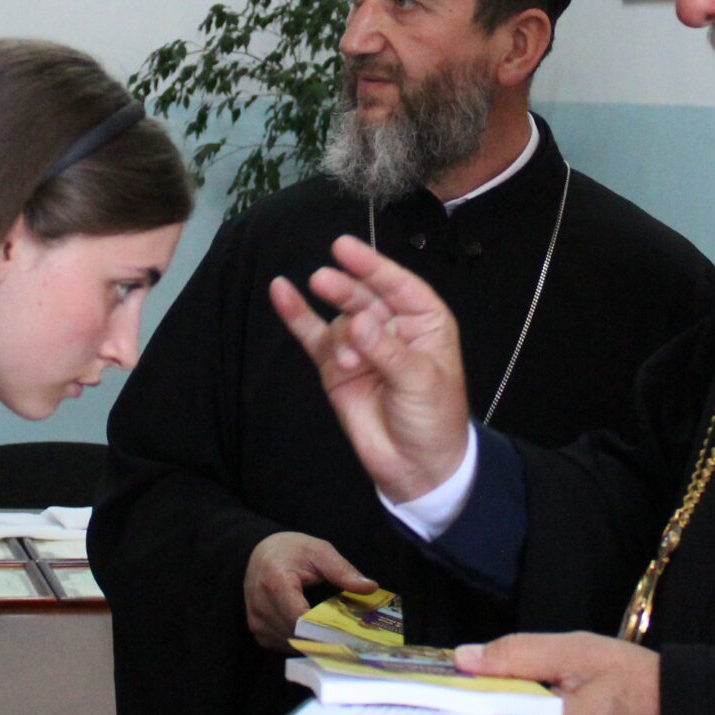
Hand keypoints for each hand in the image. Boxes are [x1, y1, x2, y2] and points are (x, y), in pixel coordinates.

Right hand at [243, 532, 377, 651]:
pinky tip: (316, 634)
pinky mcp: (258, 633)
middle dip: (324, 638)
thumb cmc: (291, 551)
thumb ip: (343, 570)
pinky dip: (302, 642)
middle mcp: (261, 606)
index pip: (300, 619)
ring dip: (314, 642)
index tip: (351, 636)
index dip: (325, 630)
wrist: (260, 554)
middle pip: (297, 634)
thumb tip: (370, 587)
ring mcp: (257, 622)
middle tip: (352, 639)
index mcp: (275, 582)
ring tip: (336, 635)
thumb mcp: (320, 552)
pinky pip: (285, 645)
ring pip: (292, 644)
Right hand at [268, 237, 470, 503]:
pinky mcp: (335, 365)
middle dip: (345, 288)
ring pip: (340, 318)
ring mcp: (360, 343)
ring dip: (338, 330)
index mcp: (424, 321)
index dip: (373, 266)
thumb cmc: (433, 417)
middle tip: (323, 280)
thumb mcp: (420, 382)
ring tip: (345, 359)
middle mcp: (391, 325)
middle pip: (364, 297)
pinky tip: (280, 291)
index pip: (398, 285)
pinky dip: (297, 315)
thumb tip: (357, 324)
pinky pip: (313, 335)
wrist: (415, 465)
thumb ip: (386, 351)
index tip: (344, 248)